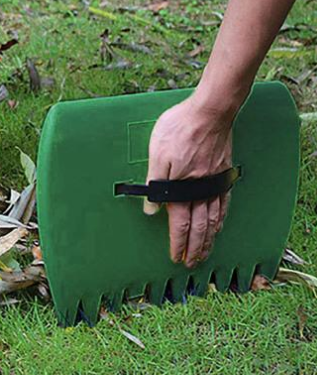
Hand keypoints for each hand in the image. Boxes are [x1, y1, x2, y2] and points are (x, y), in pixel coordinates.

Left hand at [144, 91, 234, 267]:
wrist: (209, 112)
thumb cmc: (179, 129)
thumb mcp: (157, 154)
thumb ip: (154, 184)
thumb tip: (150, 210)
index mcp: (182, 188)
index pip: (180, 225)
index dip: (178, 244)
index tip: (177, 257)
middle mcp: (200, 190)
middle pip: (199, 228)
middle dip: (195, 248)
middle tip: (192, 263)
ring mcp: (214, 183)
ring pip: (213, 220)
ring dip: (209, 239)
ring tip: (206, 253)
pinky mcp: (224, 173)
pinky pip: (224, 203)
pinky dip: (222, 219)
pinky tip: (219, 225)